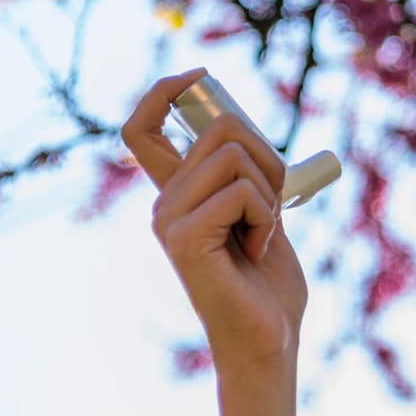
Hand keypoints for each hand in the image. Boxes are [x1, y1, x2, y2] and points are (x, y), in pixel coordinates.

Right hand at [121, 69, 307, 380]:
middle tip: (273, 209)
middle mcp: (164, 202)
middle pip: (221, 127)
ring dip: (270, 193)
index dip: (164, 90)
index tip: (200, 75)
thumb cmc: (268, 285)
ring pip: (234, 155)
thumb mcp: (262, 213)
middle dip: (269, 159)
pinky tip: (257, 254)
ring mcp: (168, 219)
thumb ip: (248, 174)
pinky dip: (267, 218)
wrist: (269, 341)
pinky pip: (240, 192)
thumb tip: (241, 126)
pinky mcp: (183, 238)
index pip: (142, 128)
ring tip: (262, 236)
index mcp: (179, 193)